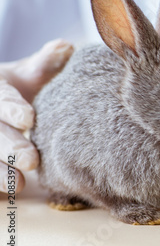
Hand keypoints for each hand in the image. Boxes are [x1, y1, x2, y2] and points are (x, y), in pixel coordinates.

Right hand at [0, 39, 72, 193]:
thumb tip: (66, 47)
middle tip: (31, 160)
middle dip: (7, 146)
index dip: (11, 107)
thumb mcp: (25, 76)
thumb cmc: (14, 93)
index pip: (0, 96)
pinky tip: (3, 198)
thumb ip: (44, 65)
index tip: (29, 119)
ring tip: (18, 185)